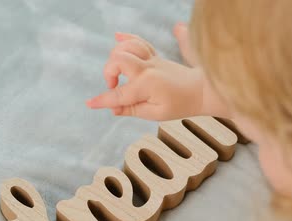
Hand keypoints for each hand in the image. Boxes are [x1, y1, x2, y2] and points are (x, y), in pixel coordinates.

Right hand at [86, 32, 202, 120]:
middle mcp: (147, 69)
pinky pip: (139, 42)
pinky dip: (127, 39)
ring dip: (116, 57)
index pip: (119, 94)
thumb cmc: (181, 104)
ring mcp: (151, 60)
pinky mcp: (155, 56)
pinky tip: (117, 36)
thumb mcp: (156, 114)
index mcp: (146, 85)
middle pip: (117, 60)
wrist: (201, 91)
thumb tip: (113, 109)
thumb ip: (132, 109)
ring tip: (117, 71)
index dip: (103, 100)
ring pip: (127, 47)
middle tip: (115, 87)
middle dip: (108, 73)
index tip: (90, 103)